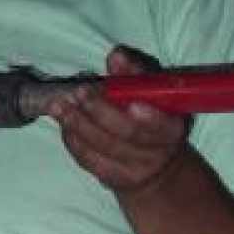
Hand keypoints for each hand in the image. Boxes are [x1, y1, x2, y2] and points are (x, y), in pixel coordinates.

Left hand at [46, 45, 193, 195]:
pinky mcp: (113, 179)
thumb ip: (135, 76)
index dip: (149, 117)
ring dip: (78, 123)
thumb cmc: (152, 121)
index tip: (133, 103)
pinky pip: (88, 159)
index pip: (162, 125)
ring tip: (60, 105)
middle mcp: (157, 153)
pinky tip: (64, 123)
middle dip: (100, 110)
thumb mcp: (153, 98)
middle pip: (128, 133)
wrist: (155, 167)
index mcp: (172, 129)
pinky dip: (73, 139)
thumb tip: (116, 55)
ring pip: (103, 146)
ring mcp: (135, 170)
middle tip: (80, 92)